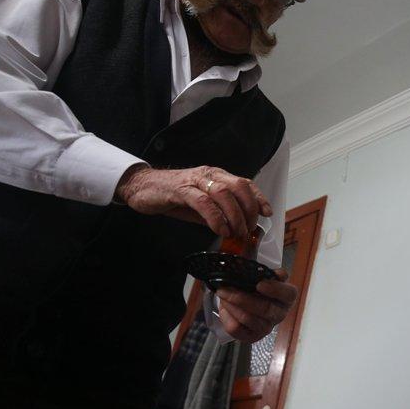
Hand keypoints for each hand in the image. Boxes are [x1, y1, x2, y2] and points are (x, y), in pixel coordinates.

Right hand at [115, 164, 271, 239]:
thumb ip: (219, 212)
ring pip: (224, 194)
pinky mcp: (181, 190)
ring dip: (234, 216)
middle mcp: (209, 175)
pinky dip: (215, 218)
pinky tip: (220, 230)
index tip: (267, 213)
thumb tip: (237, 228)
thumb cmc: (173, 196)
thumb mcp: (202, 206)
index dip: (259, 197)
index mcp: (217, 176)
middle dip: (248, 210)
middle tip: (247, 229)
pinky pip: (203, 202)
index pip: (245, 183)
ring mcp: (195, 180)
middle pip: (239, 187)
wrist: (142, 188)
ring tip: (235, 233)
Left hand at [214, 269, 297, 342]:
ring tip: (222, 294)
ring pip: (249, 319)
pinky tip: (224, 308)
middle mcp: (279, 314)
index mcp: (286, 298)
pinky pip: (237, 328)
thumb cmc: (256, 288)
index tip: (259, 284)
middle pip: (266, 309)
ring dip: (232, 306)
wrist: (245, 303)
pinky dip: (227, 316)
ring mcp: (266, 328)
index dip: (275, 290)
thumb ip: (267, 272)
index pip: (288, 294)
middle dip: (243, 298)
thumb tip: (276, 273)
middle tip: (225, 288)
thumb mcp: (262, 276)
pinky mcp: (251, 337)